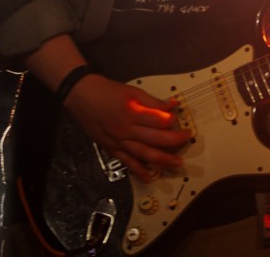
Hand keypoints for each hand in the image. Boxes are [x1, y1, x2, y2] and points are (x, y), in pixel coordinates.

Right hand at [63, 74, 192, 181]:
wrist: (81, 97)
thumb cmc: (108, 92)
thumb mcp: (132, 91)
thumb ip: (153, 102)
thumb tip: (172, 106)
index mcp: (132, 112)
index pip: (158, 120)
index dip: (171, 120)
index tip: (179, 119)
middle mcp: (126, 129)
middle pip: (155, 139)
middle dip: (174, 140)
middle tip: (187, 139)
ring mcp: (118, 141)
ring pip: (144, 154)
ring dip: (163, 160)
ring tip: (177, 163)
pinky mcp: (111, 149)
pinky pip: (127, 162)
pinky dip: (139, 171)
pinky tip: (151, 177)